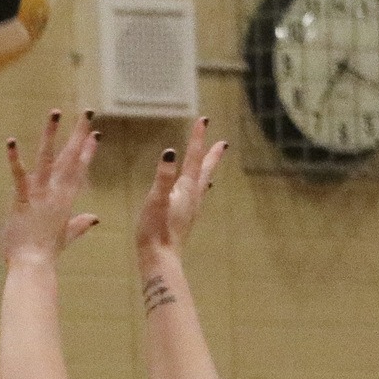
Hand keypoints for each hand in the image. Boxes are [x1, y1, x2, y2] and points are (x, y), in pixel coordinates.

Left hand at [0, 109, 100, 265]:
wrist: (33, 264)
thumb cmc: (47, 253)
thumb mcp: (66, 236)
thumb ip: (80, 225)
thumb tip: (95, 218)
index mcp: (66, 200)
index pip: (80, 170)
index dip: (88, 151)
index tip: (95, 134)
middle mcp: (56, 193)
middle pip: (70, 158)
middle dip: (79, 134)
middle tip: (88, 112)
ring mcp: (40, 194)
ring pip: (47, 158)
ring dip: (51, 134)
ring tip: (55, 112)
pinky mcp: (22, 198)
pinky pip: (19, 174)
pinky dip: (15, 158)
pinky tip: (12, 141)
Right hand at [135, 117, 228, 257]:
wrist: (160, 259)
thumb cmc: (155, 230)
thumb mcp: (156, 200)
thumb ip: (163, 177)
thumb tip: (170, 153)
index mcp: (186, 189)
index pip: (193, 158)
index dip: (198, 138)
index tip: (204, 119)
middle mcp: (192, 197)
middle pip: (205, 170)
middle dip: (212, 154)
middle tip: (223, 142)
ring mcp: (190, 209)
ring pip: (202, 183)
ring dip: (208, 170)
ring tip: (212, 163)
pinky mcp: (185, 219)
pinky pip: (196, 196)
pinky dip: (199, 186)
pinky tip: (197, 192)